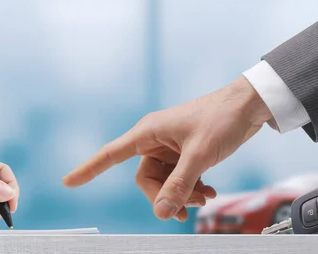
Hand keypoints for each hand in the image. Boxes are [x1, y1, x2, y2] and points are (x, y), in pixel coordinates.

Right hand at [63, 76, 271, 221]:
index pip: (110, 154)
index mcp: (149, 132)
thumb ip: (180, 185)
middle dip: (165, 195)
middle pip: (144, 179)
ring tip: (204, 197)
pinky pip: (178, 177)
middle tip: (189, 206)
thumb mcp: (199, 156)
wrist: (249, 105)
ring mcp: (170, 147)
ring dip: (181, 193)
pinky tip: (207, 191)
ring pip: (164, 181)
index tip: (68, 182)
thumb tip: (162, 213)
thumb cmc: (222, 119)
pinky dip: (190, 187)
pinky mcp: (184, 152)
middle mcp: (155, 140)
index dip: (88, 169)